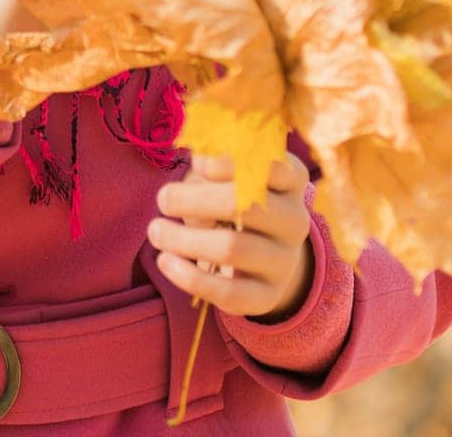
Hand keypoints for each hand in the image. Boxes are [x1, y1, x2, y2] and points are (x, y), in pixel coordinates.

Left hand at [148, 150, 313, 322]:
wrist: (265, 258)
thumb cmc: (237, 200)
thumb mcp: (231, 174)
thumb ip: (216, 161)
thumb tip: (198, 156)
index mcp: (291, 181)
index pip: (273, 165)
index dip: (230, 161)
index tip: (196, 163)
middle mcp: (295, 221)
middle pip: (245, 206)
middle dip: (194, 200)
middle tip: (163, 198)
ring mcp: (284, 262)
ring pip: (232, 249)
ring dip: (184, 239)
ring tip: (155, 231)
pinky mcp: (267, 297)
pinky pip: (228, 292)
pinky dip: (189, 277)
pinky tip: (165, 261)